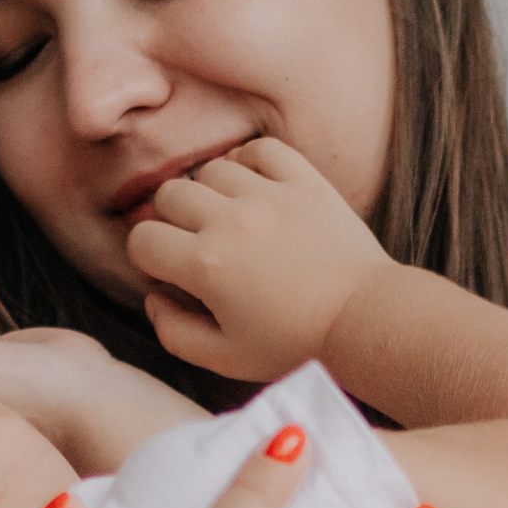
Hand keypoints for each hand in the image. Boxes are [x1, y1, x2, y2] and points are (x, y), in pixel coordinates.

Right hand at [126, 137, 399, 380]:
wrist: (365, 322)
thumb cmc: (295, 346)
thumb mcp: (225, 359)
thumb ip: (174, 332)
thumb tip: (154, 297)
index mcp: (206, 266)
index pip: (142, 240)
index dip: (148, 259)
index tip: (171, 273)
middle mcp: (231, 222)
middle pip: (168, 196)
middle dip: (171, 222)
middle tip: (196, 246)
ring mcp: (270, 196)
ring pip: (211, 169)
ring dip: (210, 192)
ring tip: (229, 219)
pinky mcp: (305, 183)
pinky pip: (261, 149)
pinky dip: (249, 161)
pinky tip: (253, 187)